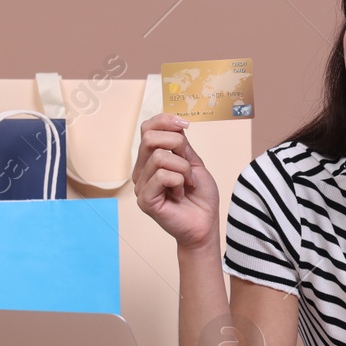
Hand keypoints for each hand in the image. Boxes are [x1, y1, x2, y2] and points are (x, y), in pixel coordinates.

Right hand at [132, 114, 220, 249]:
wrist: (205, 224)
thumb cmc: (200, 197)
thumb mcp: (194, 163)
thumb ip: (181, 145)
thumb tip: (174, 122)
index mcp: (151, 159)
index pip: (147, 128)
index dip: (165, 120)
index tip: (185, 125)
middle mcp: (142, 171)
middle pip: (149, 137)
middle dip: (176, 144)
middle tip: (190, 165)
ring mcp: (141, 185)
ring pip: (159, 157)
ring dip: (184, 169)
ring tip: (188, 184)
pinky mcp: (144, 200)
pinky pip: (162, 176)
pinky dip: (179, 181)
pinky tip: (180, 194)